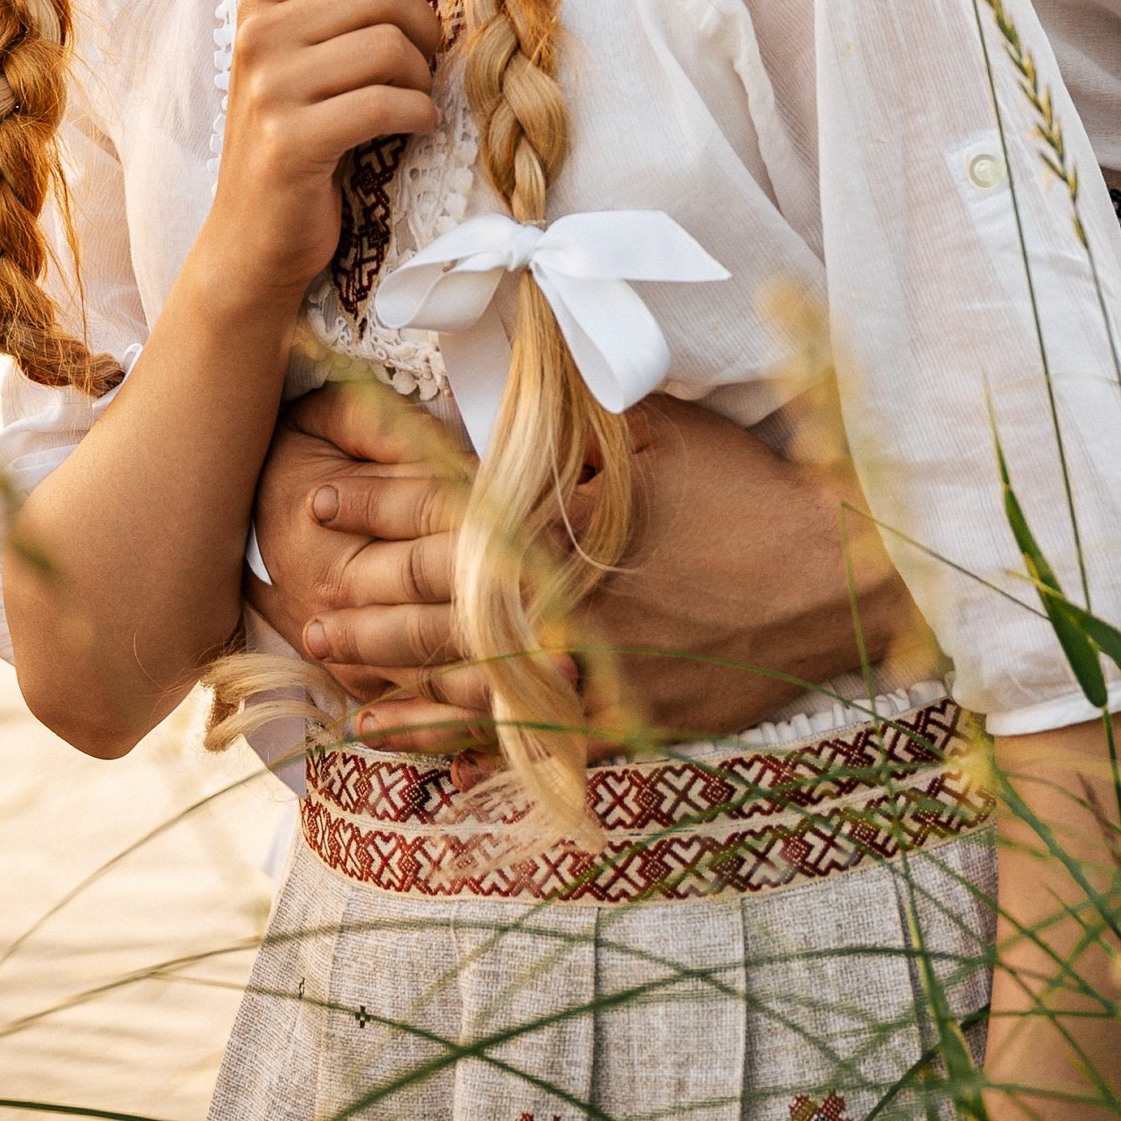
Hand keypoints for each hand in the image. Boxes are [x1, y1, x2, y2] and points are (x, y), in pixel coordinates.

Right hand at [197, 0, 451, 317]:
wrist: (253, 238)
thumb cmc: (299, 135)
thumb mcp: (306, 55)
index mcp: (261, 2)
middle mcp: (258, 36)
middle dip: (423, 26)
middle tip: (425, 61)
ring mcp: (270, 89)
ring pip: (389, 47)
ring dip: (422, 78)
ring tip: (413, 99)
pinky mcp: (292, 142)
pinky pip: (387, 104)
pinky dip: (419, 114)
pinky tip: (415, 126)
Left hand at [270, 388, 923, 753]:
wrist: (829, 582)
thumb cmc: (749, 492)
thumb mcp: (659, 430)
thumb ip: (581, 419)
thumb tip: (521, 389)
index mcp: (558, 514)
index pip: (441, 504)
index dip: (372, 501)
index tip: (318, 497)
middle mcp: (551, 592)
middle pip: (427, 589)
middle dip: (355, 582)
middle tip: (291, 578)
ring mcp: (572, 663)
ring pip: (447, 663)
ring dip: (377, 654)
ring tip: (321, 643)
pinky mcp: (601, 717)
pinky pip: (498, 730)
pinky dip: (436, 731)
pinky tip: (388, 732)